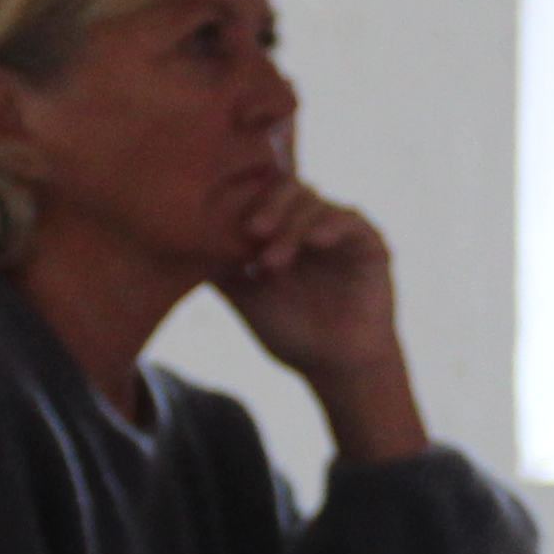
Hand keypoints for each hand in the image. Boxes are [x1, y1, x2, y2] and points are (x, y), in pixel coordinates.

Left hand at [220, 177, 426, 462]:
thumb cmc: (290, 332)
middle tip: (251, 231)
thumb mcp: (246, 297)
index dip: (243, 198)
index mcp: (280, 227)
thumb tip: (185, 239)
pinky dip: (331, 225)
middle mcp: (309, 221)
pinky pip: (351, 219)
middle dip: (267, 206)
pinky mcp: (368, 241)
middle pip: (287, 186)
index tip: (222, 219)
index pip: (260, 192)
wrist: (335, 367)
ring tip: (272, 262)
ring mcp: (339, 229)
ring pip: (314, 202)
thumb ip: (222, 266)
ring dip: (291, 228)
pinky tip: (316, 242)